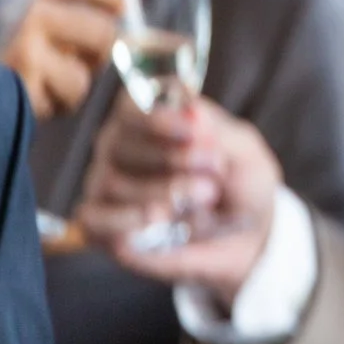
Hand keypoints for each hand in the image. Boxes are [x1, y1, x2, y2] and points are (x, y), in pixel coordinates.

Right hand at [1, 0, 121, 119]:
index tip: (117, 7)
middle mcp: (30, 14)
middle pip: (103, 34)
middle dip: (102, 46)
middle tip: (91, 50)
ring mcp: (23, 56)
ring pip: (82, 78)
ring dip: (74, 81)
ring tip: (57, 75)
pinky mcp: (13, 93)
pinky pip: (54, 105)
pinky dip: (49, 104)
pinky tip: (34, 93)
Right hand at [76, 93, 278, 305]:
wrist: (247, 237)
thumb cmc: (239, 184)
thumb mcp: (245, 153)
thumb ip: (219, 130)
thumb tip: (192, 110)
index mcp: (149, 118)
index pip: (131, 106)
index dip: (158, 118)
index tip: (193, 131)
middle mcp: (119, 147)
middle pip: (120, 142)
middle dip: (173, 157)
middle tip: (215, 170)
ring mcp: (105, 187)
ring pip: (113, 182)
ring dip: (163, 191)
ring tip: (205, 198)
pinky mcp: (101, 227)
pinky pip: (95, 219)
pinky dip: (127, 220)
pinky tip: (159, 221)